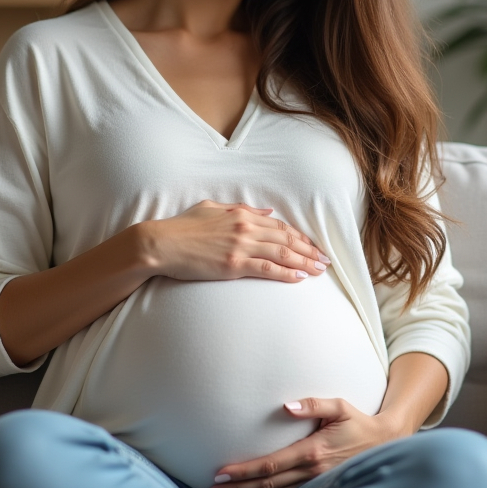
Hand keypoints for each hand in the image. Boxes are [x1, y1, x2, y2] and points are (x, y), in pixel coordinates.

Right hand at [142, 200, 329, 282]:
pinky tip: (299, 278)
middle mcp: (245, 227)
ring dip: (304, 262)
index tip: (312, 245)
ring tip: (319, 270)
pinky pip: (267, 269)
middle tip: (325, 260)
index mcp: (241, 214)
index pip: (279, 225)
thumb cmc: (182, 228)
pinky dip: (286, 273)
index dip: (299, 236)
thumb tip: (267, 213)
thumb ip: (242, 210)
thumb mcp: (212, 209)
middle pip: (286, 239)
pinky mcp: (233, 265)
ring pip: (282, 254)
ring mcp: (240, 246)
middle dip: (309, 250)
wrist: (161, 244)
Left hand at [204, 398, 411, 487]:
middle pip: (266, 486)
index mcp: (313, 452)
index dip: (245, 471)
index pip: (271, 465)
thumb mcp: (339, 406)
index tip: (222, 472)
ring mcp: (314, 484)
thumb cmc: (358, 421)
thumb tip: (285, 405)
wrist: (383, 443)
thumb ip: (313, 404)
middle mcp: (311, 472)